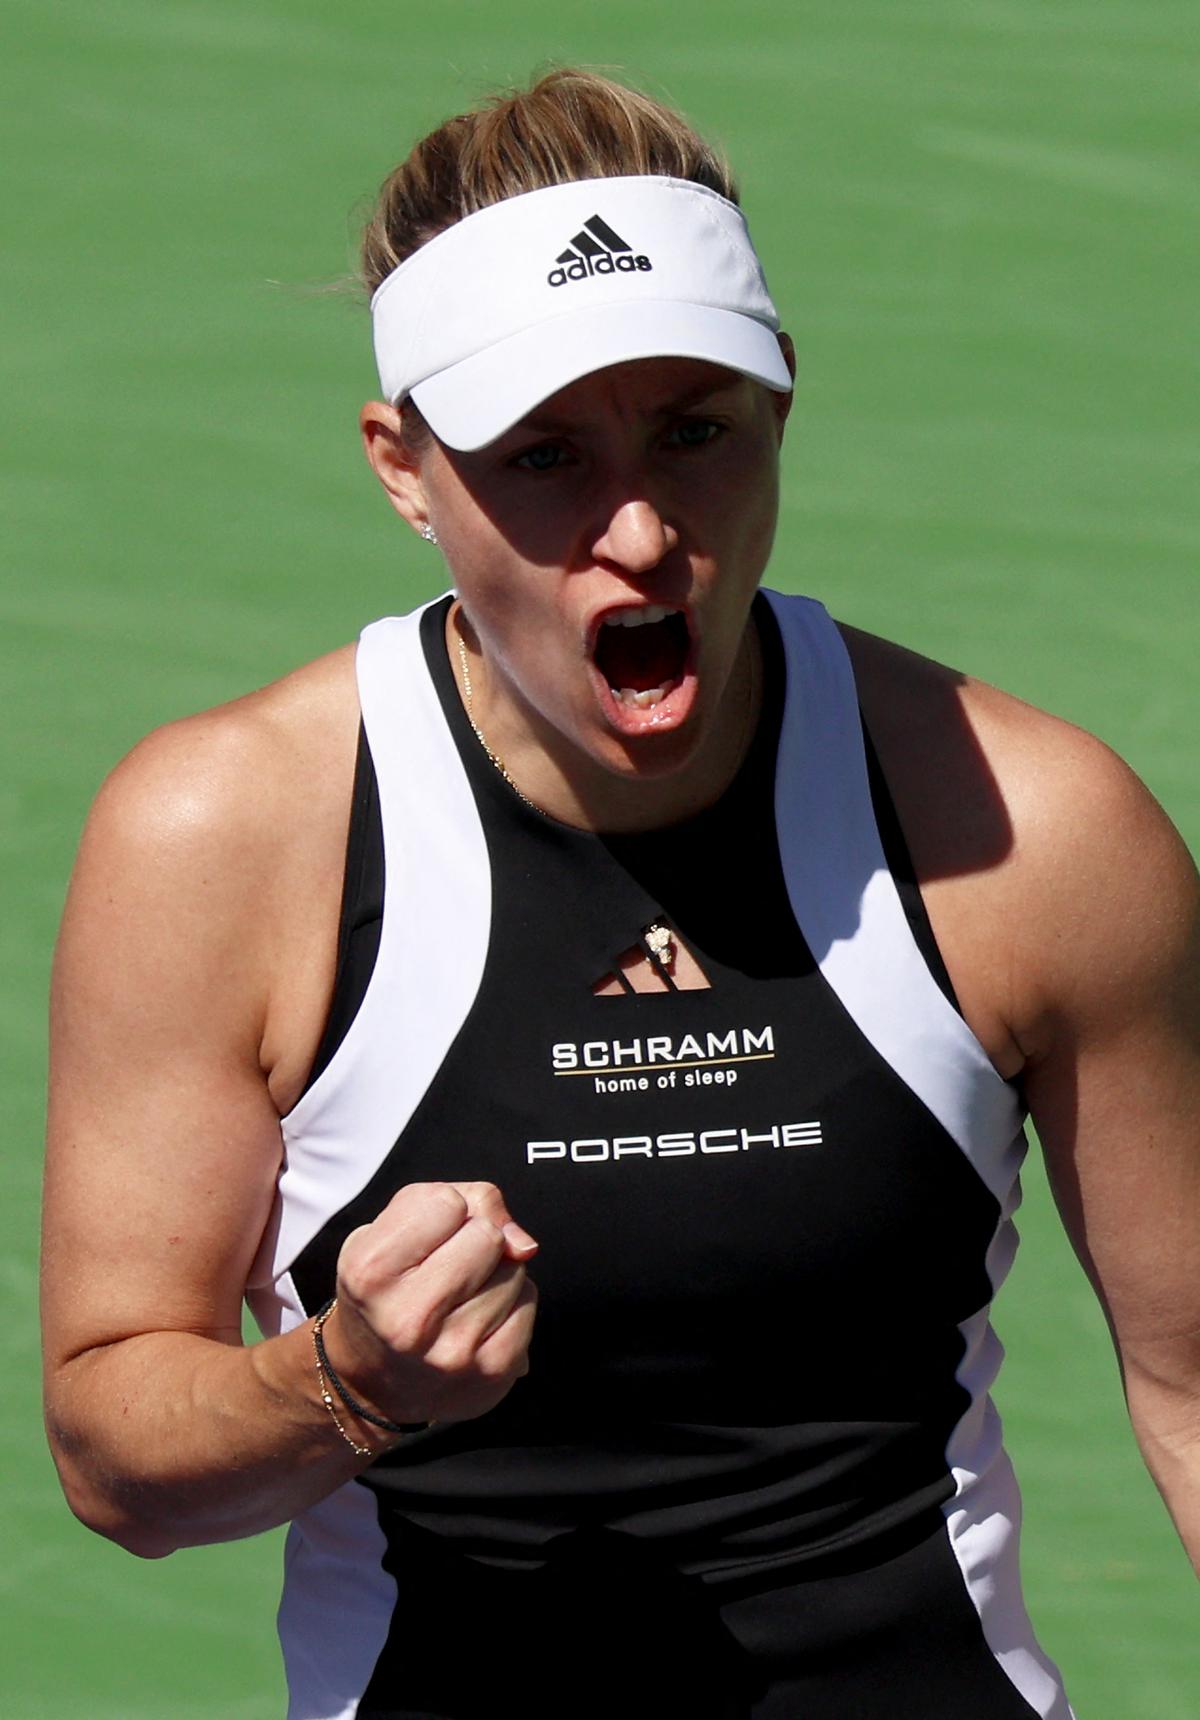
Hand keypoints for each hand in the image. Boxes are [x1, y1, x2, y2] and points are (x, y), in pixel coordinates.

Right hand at [325, 1182, 537, 1429]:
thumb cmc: (388, 1288)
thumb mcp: (392, 1229)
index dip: (442, 1211)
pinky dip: (511, 1303)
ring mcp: (454, 1350)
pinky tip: (478, 1322)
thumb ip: (462, 1201)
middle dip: (474, 1240)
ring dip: (494, 1273)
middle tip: (444, 1270)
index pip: (447, 1202)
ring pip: (515, 1268)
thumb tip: (523, 1244)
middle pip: (488, 1235)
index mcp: (371, 1272)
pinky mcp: (494, 1370)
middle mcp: (408, 1318)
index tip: (423, 1239)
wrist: (376, 1380)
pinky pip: (529, 1301)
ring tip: (457, 1299)